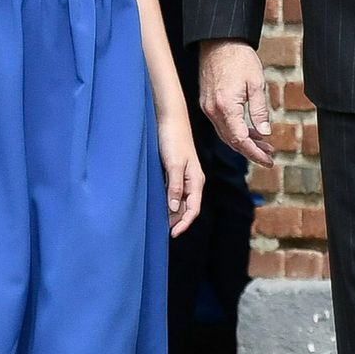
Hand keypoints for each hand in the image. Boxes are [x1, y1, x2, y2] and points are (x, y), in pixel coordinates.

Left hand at [157, 115, 203, 238]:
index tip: (172, 235)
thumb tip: (174, 208)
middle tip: (161, 230)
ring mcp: (184, 175)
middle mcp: (192, 180)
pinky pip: (174, 191)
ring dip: (172, 211)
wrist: (170, 118)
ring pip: (180, 200)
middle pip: (187, 207)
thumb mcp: (173, 164)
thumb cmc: (173, 138)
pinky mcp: (176, 170)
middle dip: (176, 220)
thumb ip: (175, 186)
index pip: (193, 209)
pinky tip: (159, 203)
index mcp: (196, 180)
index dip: (183, 224)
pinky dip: (168, 200)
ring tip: (158, 221)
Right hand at [199, 40, 274, 167]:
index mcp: (226, 107)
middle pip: (231, 141)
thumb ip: (260, 111)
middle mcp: (213, 110)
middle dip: (251, 150)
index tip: (268, 160)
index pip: (240, 140)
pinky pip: (221, 123)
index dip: (255, 153)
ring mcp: (207, 107)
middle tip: (269, 156)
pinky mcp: (207, 101)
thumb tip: (265, 134)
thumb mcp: (256, 83)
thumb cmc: (239, 58)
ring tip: (264, 145)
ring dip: (244, 141)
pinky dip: (235, 130)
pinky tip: (249, 130)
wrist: (219, 40)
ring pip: (226, 133)